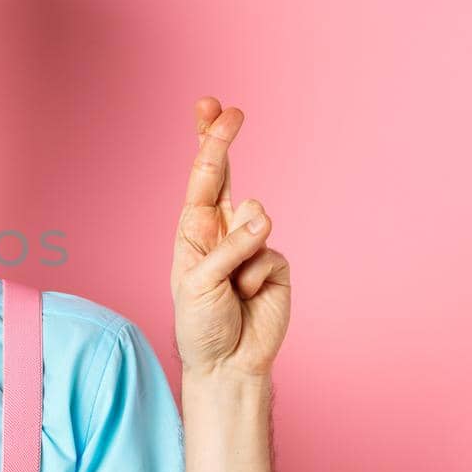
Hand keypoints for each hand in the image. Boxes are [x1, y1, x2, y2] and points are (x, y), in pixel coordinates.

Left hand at [170, 98, 290, 381]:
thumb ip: (227, 248)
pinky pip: (270, 252)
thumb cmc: (202, 324)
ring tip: (231, 288)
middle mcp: (222, 230)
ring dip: (240, 251)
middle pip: (225, 176)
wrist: (228, 363)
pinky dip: (257, 277)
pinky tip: (250, 298)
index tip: (212, 108)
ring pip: (255, 217)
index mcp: (195, 230)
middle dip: (222, 141)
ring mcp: (252, 245)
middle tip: (230, 110)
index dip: (208, 143)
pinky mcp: (276, 263)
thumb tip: (262, 215)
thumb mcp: (199, 284)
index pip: (202, 179)